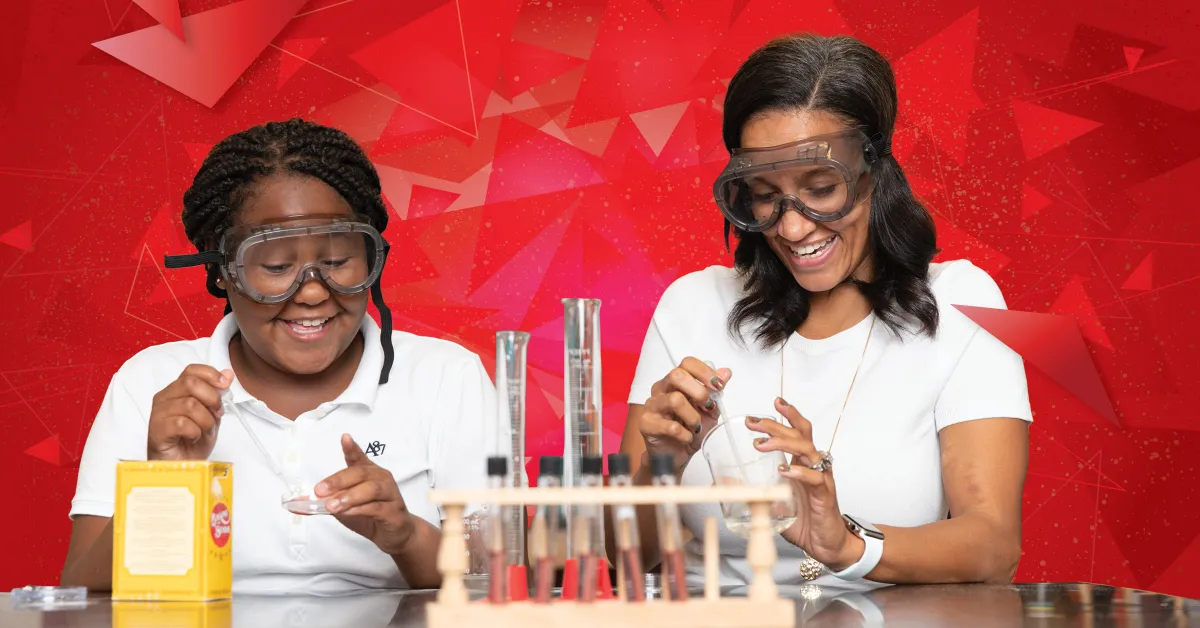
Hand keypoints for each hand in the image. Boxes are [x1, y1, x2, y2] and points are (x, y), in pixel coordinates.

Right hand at [147, 365, 232, 460]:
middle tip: (216, 414)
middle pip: (191, 383)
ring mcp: (158, 414)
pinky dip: (195, 431)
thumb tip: (228, 374)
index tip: (225, 385)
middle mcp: (164, 398)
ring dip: (205, 420)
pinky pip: (182, 423)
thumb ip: (218, 395)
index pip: (192, 370)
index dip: (211, 374)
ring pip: (189, 404)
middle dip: (212, 398)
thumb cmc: (193, 442)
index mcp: (176, 391)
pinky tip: (193, 437)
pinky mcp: (156, 430)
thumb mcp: (211, 415)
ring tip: (204, 431)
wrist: (182, 467)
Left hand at [316, 434, 415, 556]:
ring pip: (370, 489)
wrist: (395, 534)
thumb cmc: (370, 514)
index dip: (351, 448)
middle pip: (360, 473)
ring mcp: (390, 494)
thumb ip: (324, 502)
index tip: (344, 438)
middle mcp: (381, 479)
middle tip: (319, 491)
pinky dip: (360, 509)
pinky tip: (348, 513)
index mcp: (368, 473)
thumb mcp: (344, 507)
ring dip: (349, 497)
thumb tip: (296, 503)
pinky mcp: (394, 511)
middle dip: (338, 481)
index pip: (359, 457)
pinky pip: (376, 507)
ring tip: (332, 506)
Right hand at [638, 357, 730, 474]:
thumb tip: (726, 372)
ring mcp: (652, 405)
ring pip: (675, 400)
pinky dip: (685, 434)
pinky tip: (686, 438)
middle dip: (699, 392)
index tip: (718, 386)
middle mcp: (661, 389)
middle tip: (707, 407)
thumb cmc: (690, 430)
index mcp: (675, 382)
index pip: (687, 363)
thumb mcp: (709, 411)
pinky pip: (671, 426)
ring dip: (693, 417)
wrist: (676, 455)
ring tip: (695, 427)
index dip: (705, 372)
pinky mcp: (646, 423)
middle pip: (677, 375)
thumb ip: (716, 391)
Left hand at [747, 397, 864, 571]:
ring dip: (783, 443)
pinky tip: (785, 470)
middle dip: (776, 424)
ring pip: (807, 450)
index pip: (797, 431)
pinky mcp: (825, 495)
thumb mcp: (771, 503)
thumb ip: (750, 490)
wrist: (827, 545)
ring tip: (761, 444)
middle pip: (799, 434)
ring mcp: (820, 478)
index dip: (786, 416)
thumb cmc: (804, 521)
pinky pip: (815, 478)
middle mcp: (813, 466)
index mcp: (801, 463)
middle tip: (754, 422)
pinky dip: (799, 472)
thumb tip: (722, 481)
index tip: (770, 404)